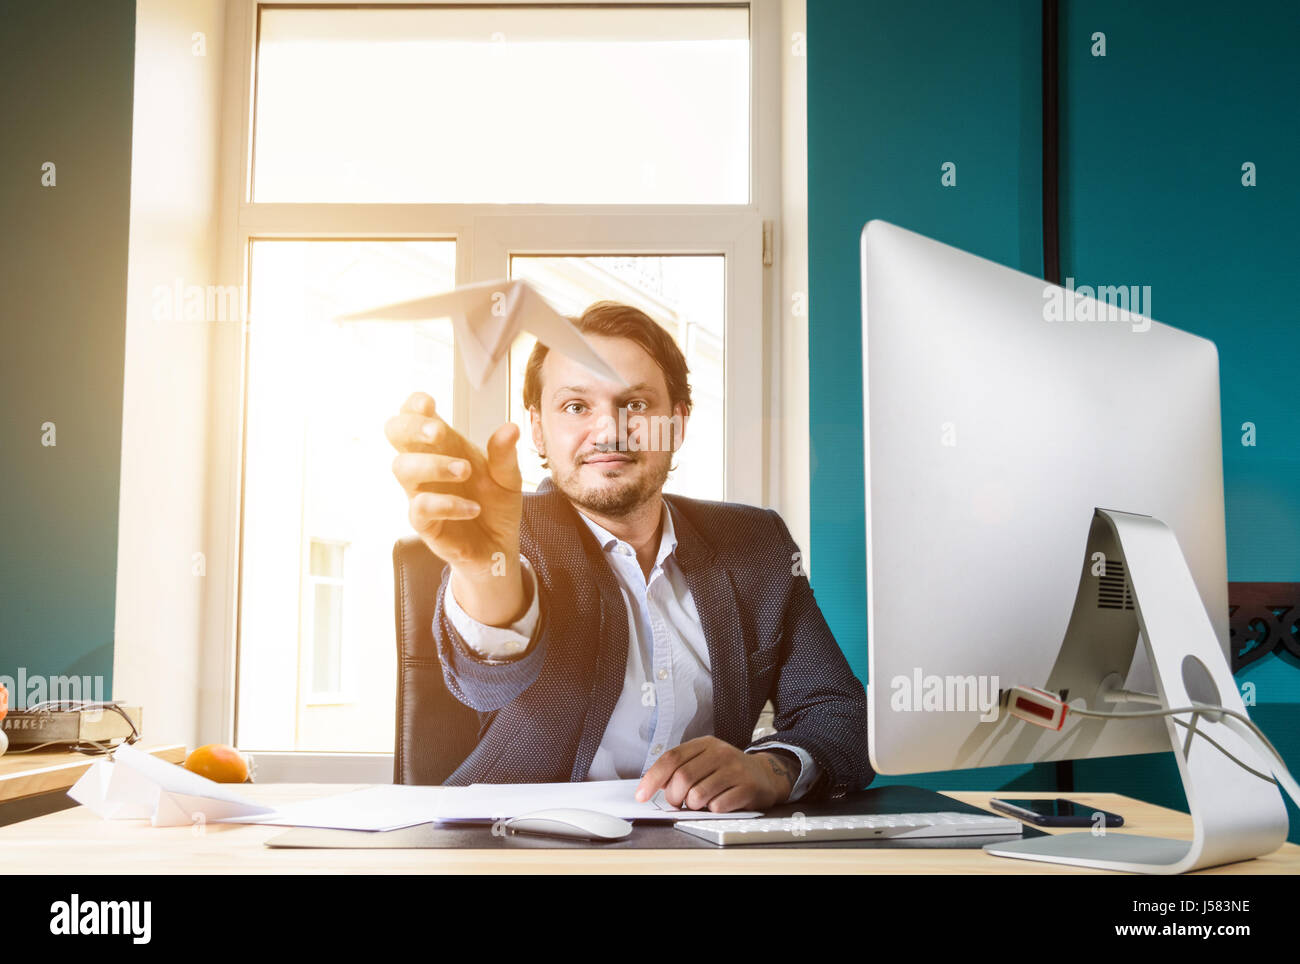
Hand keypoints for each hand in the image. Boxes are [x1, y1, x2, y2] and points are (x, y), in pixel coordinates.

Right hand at [385, 392, 525, 624]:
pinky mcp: (425, 523)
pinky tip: (472, 507)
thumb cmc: (496, 507)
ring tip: (465, 471)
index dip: (414, 406)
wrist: (499, 548)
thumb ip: (505, 456)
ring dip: (433, 465)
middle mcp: (427, 466)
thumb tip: (510, 428)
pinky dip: (447, 503)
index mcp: (445, 447)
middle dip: (412, 427)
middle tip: (438, 432)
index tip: (429, 403)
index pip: (414, 417)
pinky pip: (420, 508)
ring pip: (402, 468)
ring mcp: (421, 493)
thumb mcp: (509, 479)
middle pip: (395, 434)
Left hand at [633, 736, 796, 812]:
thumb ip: (680, 768)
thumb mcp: (704, 761)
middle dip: (674, 797)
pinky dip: (713, 811)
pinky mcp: (747, 788)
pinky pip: (718, 807)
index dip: (652, 779)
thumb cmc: (727, 770)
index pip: (671, 758)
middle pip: (682, 778)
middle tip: (678, 803)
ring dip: (693, 806)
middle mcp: (720, 753)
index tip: (641, 796)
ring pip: (698, 795)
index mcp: (704, 744)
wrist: (765, 775)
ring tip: (700, 803)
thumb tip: (653, 785)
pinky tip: (720, 803)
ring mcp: (735, 770)